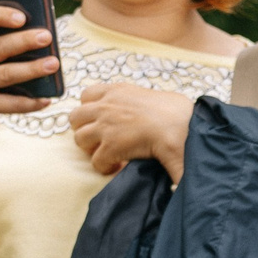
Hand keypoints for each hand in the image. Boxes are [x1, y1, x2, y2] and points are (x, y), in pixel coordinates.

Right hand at [0, 5, 58, 172]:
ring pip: (6, 74)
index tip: (22, 17)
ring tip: (54, 64)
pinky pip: (10, 103)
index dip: (0, 16)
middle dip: (24, 41)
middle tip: (47, 36)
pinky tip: (47, 99)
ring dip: (32, 69)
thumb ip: (0, 43)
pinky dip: (30, 102)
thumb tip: (40, 38)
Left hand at [68, 79, 195, 182]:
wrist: (183, 125)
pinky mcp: (111, 145)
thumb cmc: (178, 112)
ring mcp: (106, 125)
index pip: (87, 95)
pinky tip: (120, 166)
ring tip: (109, 154)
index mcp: (118, 91)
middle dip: (85, 130)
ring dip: (91, 149)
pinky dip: (105, 166)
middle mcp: (106, 106)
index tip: (102, 122)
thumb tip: (142, 115)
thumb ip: (139, 102)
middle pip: (75, 118)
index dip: (90, 111)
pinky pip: (96, 160)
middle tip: (101, 140)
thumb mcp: (153, 97)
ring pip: (79, 139)